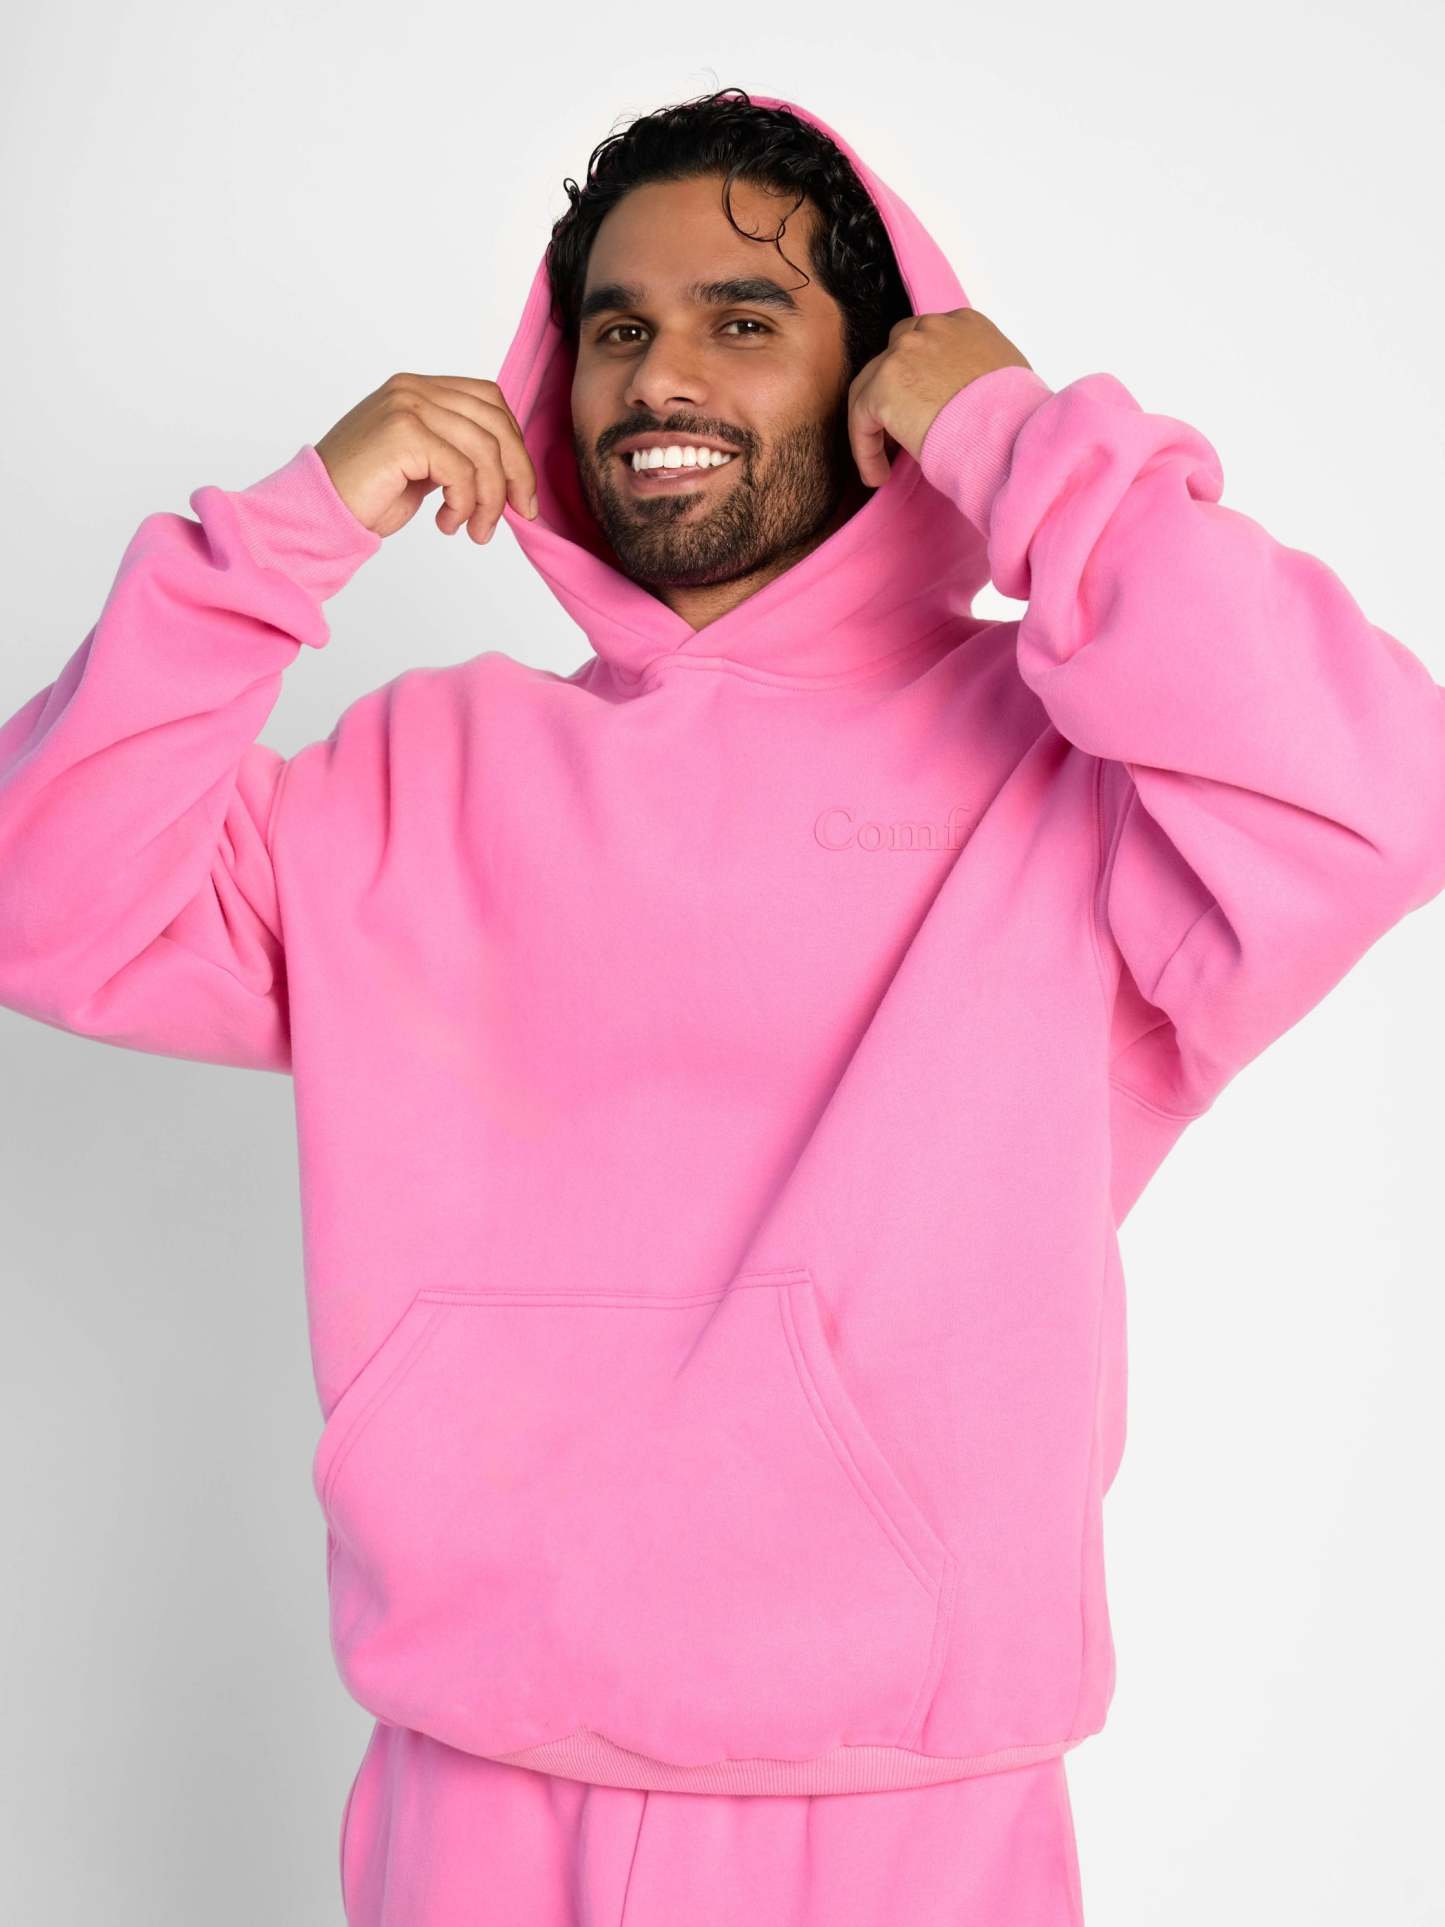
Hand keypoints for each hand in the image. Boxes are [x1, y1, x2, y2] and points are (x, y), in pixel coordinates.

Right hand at [314, 373, 538, 540]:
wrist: (316, 511)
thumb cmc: (365, 495)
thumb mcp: (423, 466)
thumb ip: (456, 452)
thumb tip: (509, 471)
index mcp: (418, 389)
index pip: (489, 401)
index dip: (515, 445)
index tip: (521, 491)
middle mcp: (413, 389)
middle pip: (496, 421)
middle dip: (517, 472)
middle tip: (521, 513)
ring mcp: (406, 406)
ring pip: (484, 450)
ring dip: (490, 500)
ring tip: (476, 530)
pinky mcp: (403, 433)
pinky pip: (461, 471)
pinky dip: (464, 505)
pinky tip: (447, 523)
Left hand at [847, 310, 1031, 486]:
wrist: (1009, 433)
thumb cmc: (1018, 418)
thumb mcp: (1006, 379)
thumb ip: (978, 375)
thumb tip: (964, 401)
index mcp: (964, 324)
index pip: (926, 342)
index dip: (918, 377)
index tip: (920, 410)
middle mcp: (932, 328)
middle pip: (894, 356)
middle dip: (891, 393)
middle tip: (897, 434)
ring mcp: (905, 352)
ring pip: (870, 386)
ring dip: (874, 426)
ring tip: (883, 465)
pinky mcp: (884, 385)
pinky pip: (860, 418)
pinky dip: (865, 449)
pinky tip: (877, 476)